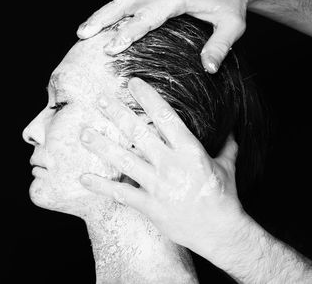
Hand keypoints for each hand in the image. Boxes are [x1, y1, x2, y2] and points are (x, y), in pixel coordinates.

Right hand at [77, 0, 249, 72]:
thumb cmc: (232, 3)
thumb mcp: (233, 26)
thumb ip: (220, 46)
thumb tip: (209, 68)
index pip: (149, 16)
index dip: (129, 31)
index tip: (112, 47)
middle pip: (127, 3)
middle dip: (103, 19)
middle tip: (83, 35)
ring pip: (124, 0)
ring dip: (103, 14)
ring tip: (84, 30)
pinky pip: (131, 0)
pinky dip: (114, 11)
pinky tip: (104, 23)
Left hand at [79, 77, 247, 258]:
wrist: (221, 232)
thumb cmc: (224, 196)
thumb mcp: (227, 166)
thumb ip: (227, 144)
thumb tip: (231, 127)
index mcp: (190, 151)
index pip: (166, 117)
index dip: (148, 98)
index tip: (133, 83)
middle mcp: (171, 166)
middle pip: (139, 134)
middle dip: (118, 114)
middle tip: (99, 100)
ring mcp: (158, 187)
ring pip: (124, 161)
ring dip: (102, 146)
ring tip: (84, 133)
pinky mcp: (149, 207)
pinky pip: (121, 194)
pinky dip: (101, 186)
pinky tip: (83, 178)